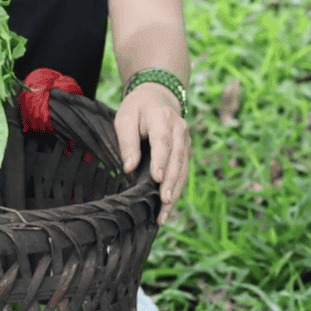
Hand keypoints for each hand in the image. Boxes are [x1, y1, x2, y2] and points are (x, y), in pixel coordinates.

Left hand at [114, 82, 189, 226]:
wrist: (158, 97)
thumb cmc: (137, 109)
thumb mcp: (125, 118)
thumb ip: (127, 142)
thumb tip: (129, 168)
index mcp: (162, 118)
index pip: (163, 142)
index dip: (161, 161)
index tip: (156, 178)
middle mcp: (180, 130)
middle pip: (176, 159)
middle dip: (170, 183)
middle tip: (163, 203)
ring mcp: (186, 142)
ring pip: (183, 170)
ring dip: (175, 192)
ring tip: (164, 214)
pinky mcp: (185, 152)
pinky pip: (183, 173)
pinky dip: (176, 190)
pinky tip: (168, 209)